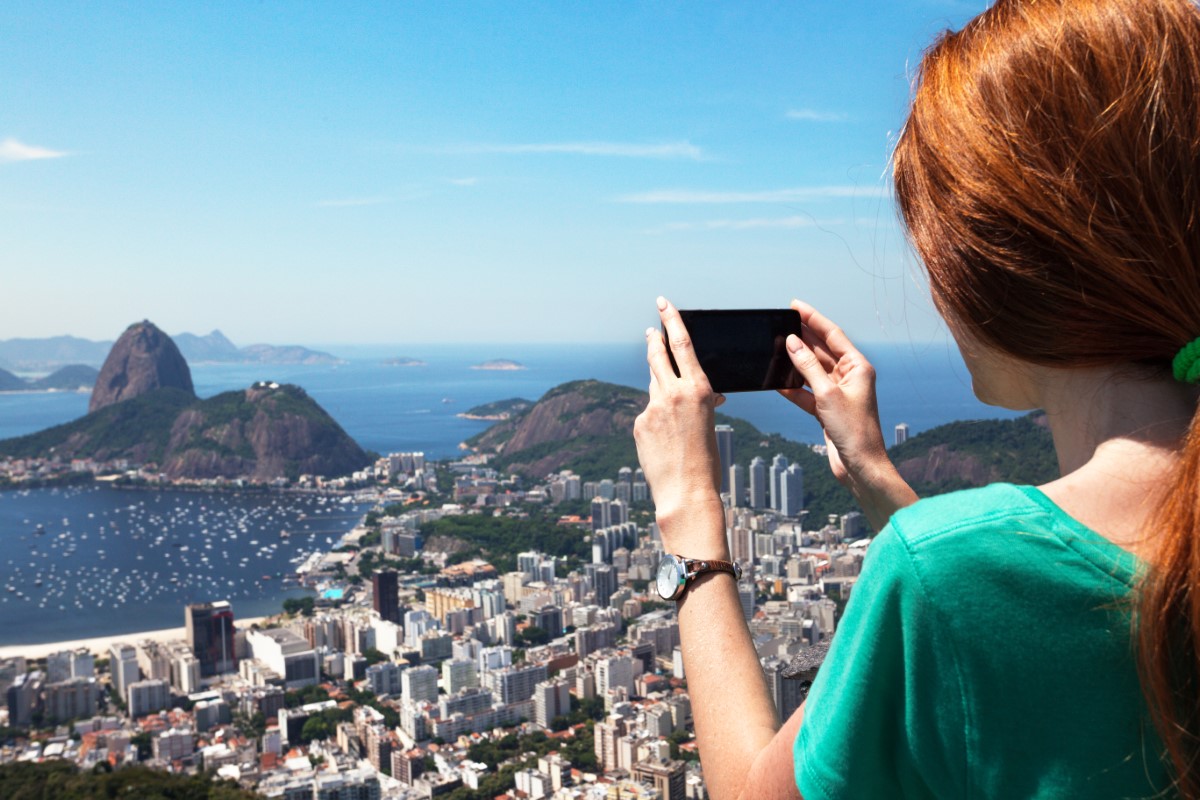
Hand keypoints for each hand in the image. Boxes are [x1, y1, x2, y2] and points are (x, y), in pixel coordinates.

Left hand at [634, 297, 727, 553]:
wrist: (686, 492)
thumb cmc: (706, 460)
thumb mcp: (710, 422)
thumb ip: (698, 401)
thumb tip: (699, 394)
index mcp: (699, 389)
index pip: (682, 344)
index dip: (672, 320)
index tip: (663, 304)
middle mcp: (673, 393)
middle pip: (658, 356)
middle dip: (655, 340)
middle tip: (651, 328)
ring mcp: (652, 408)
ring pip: (653, 386)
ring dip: (659, 384)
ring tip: (667, 396)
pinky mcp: (639, 423)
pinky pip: (648, 413)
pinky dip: (656, 419)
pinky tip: (664, 440)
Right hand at [779, 300, 916, 527]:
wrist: (860, 467)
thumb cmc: (853, 431)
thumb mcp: (826, 395)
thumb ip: (807, 367)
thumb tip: (792, 342)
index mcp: (858, 367)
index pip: (832, 335)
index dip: (813, 318)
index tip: (795, 305)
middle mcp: (850, 377)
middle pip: (822, 350)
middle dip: (803, 337)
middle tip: (782, 322)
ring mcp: (838, 394)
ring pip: (813, 372)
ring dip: (796, 363)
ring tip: (776, 347)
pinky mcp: (828, 411)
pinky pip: (807, 393)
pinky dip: (793, 389)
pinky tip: (777, 383)